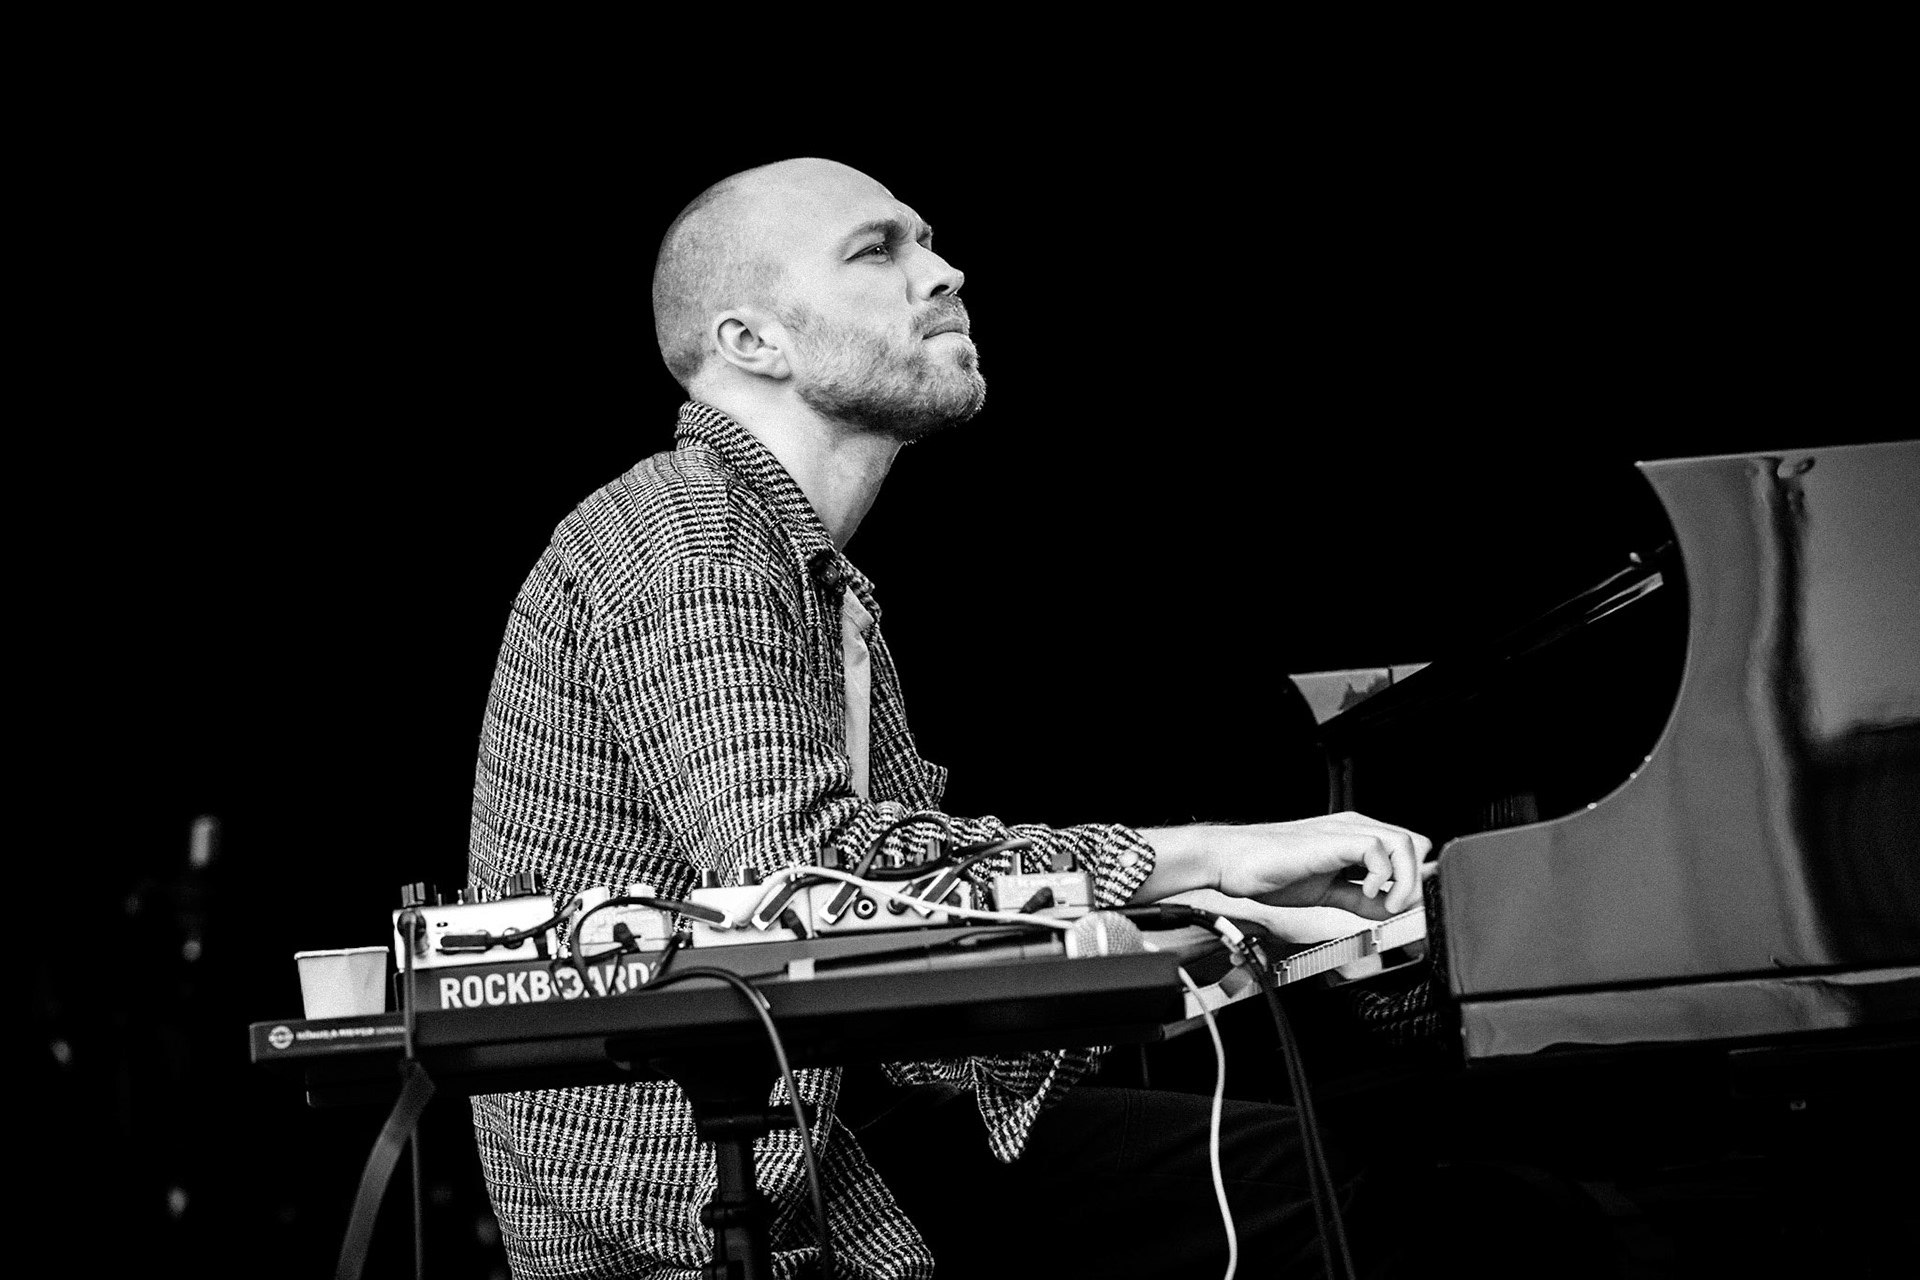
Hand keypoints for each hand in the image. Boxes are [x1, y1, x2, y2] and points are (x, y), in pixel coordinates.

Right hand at [1138, 812, 1431, 919]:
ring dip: (1406, 881)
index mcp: (1352, 838)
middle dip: (1415, 881)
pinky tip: (1369, 894)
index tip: (1404, 909)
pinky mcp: (1334, 838)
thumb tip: (1389, 910)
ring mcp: (1346, 830)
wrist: (1231, 862)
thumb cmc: (1269, 872)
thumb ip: (1358, 898)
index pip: (1406, 850)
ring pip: (1405, 843)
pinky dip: (1384, 877)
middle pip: (1415, 844)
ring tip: (1389, 906)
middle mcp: (1354, 829)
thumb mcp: (1326, 892)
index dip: (1412, 880)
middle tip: (1399, 910)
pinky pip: (1378, 849)